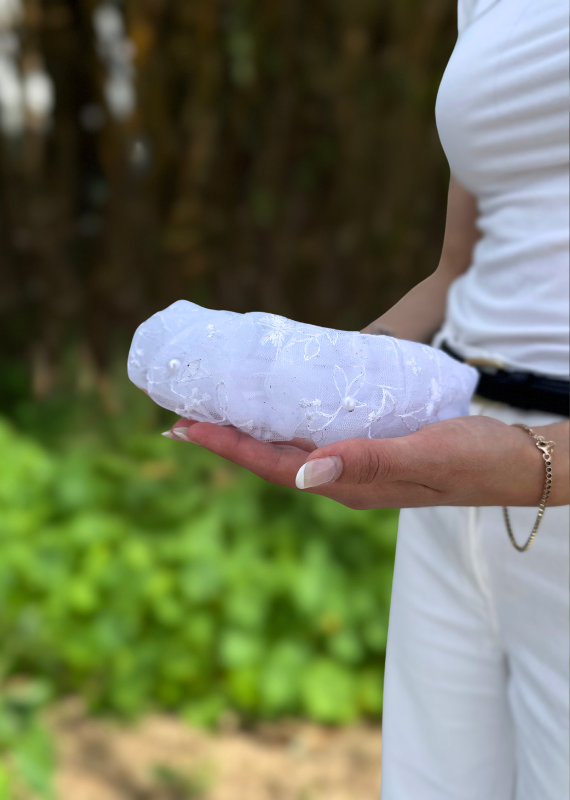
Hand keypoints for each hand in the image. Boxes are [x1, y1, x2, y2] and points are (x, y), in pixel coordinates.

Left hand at [164, 415, 567, 508]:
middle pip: (269, 459)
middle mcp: (343, 478)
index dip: (226, 446)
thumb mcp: (426, 457)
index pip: (272, 465)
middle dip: (224, 440)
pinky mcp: (369, 449)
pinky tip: (276, 408)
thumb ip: (369, 463)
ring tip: (214, 412)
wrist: (512, 463)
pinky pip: (313, 438)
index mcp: (349, 484)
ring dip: (247, 433)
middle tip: (181, 417)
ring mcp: (355, 466)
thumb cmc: (474, 459)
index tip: (184, 426)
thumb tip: (303, 473)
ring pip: (287, 449)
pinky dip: (283, 423)